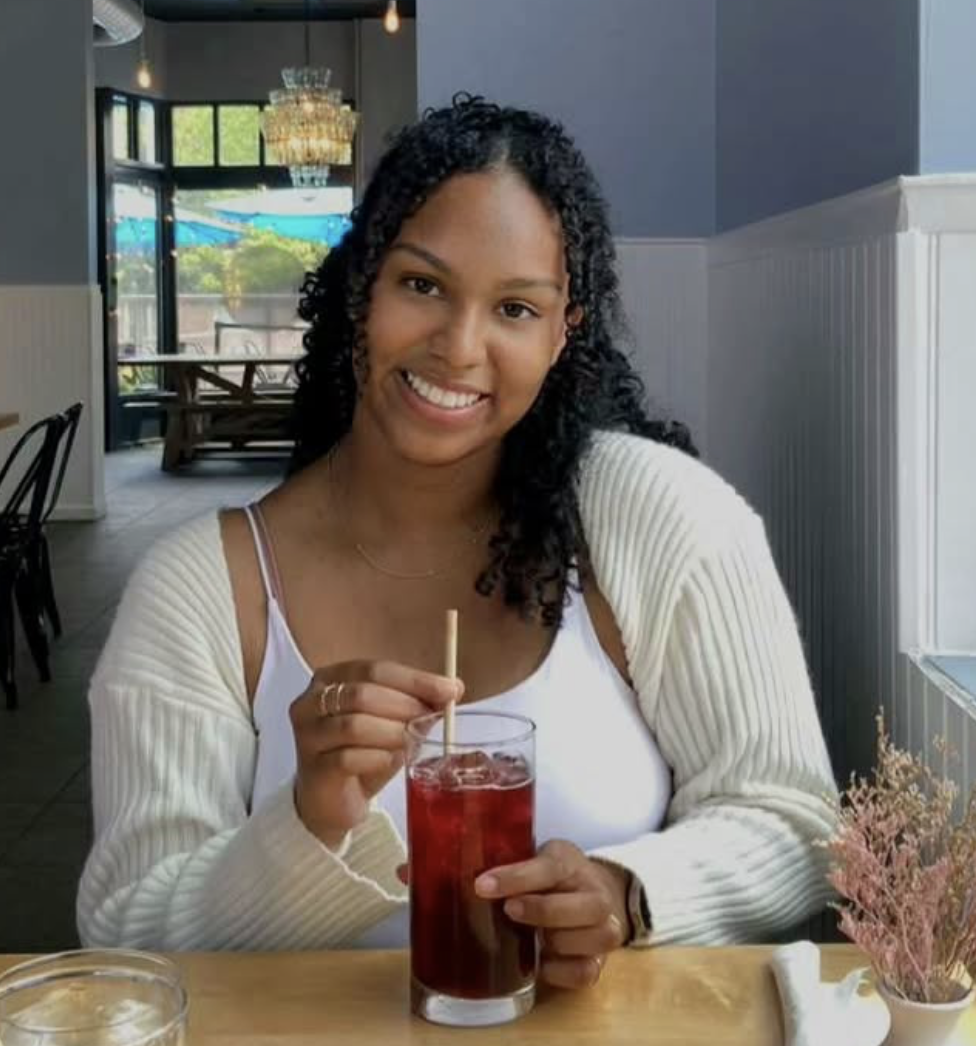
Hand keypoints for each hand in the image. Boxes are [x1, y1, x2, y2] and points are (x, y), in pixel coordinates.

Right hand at [290, 661, 461, 847]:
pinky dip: (378, 758)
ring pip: (354, 725)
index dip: (415, 679)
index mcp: (330, 679)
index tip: (450, 689)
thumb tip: (452, 689)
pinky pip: (348, 758)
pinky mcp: (313, 769)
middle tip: (432, 717)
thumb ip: (415, 704)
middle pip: (362, 693)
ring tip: (413, 741)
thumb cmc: (362, 755)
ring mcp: (308, 736)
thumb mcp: (391, 723)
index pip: (375, 668)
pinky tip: (393, 761)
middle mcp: (311, 702)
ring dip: (393, 732)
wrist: (332, 802)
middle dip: (405, 705)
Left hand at [397, 840, 631, 988]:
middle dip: (542, 909)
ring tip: (528, 937)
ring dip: (556, 940)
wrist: (592, 888)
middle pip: (581, 904)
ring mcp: (603, 925)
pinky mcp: (600, 958)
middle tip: (507, 912)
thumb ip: (473, 862)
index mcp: (566, 859)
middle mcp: (592, 890)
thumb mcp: (520, 856)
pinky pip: (587, 972)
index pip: (549, 865)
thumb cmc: (544, 874)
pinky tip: (541, 964)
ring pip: (593, 937)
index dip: (517, 876)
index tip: (481, 885)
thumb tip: (406, 870)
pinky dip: (563, 972)